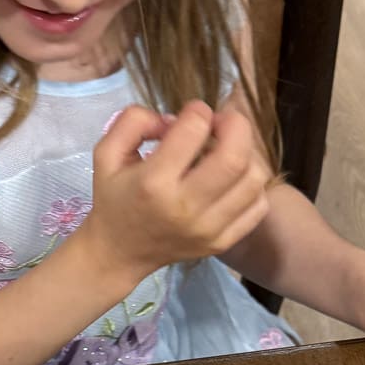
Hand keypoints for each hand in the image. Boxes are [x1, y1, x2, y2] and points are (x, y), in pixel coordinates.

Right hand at [81, 101, 269, 283]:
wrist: (118, 253)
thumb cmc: (114, 198)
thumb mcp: (106, 153)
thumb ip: (134, 122)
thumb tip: (173, 119)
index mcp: (153, 182)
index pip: (194, 129)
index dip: (197, 111)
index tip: (191, 115)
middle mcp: (185, 207)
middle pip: (235, 156)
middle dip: (235, 125)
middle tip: (221, 123)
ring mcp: (208, 229)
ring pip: (254, 179)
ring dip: (247, 154)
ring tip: (228, 151)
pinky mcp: (221, 242)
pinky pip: (258, 207)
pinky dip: (252, 185)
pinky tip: (233, 179)